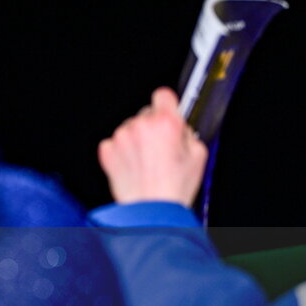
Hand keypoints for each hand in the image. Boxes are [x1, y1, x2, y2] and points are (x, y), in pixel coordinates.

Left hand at [98, 87, 208, 206]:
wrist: (149, 211)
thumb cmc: (173, 188)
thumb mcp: (198, 156)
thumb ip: (188, 133)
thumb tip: (180, 127)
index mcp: (166, 123)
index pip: (163, 95)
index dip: (167, 105)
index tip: (168, 113)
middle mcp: (140, 125)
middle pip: (146, 114)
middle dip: (153, 127)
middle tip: (160, 149)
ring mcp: (121, 137)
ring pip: (129, 128)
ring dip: (136, 140)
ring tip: (146, 163)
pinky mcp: (107, 150)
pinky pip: (114, 143)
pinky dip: (121, 152)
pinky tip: (132, 167)